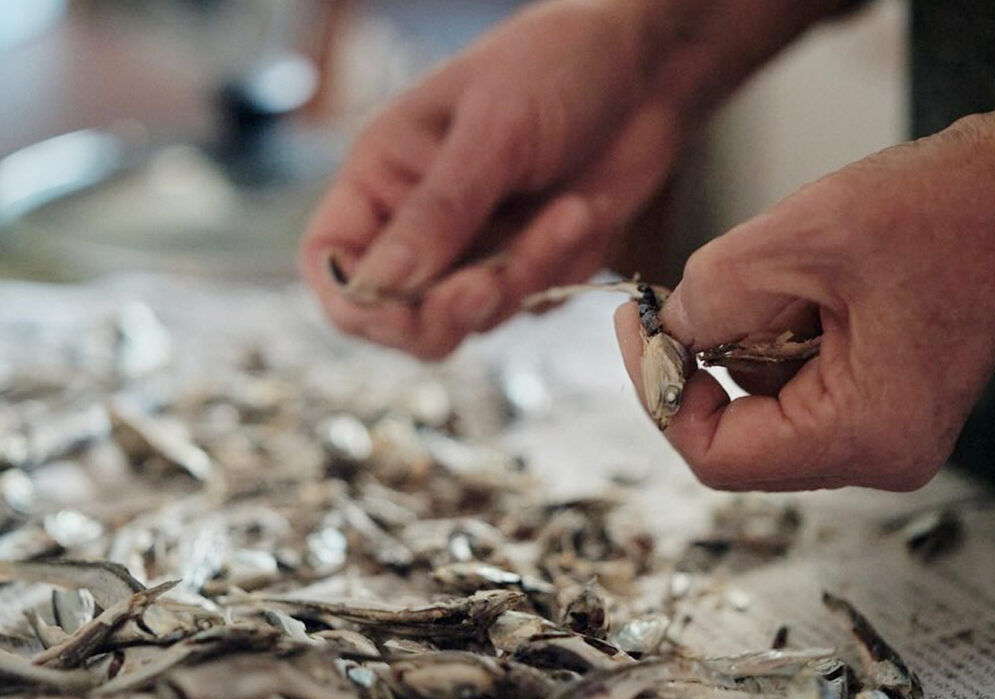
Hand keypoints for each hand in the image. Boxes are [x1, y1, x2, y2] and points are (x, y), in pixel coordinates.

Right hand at [300, 0, 684, 358]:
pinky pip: (527, 305)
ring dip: (521, 278)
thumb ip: (438, 211)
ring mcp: (473, 251)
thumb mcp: (492, 130)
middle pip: (396, 317)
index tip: (402, 307)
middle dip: (444, 313)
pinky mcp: (526, 265)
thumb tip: (380, 285)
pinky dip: (556, 272)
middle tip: (491, 284)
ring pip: (470, 318)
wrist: (646, 68)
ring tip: (569, 211)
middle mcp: (419, 223)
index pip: (330, 263)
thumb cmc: (556, 66)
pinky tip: (584, 212)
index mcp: (383, 176)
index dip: (355, 300)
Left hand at [616, 103, 994, 491]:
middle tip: (676, 297)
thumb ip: (713, 294)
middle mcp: (875, 448)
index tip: (639, 332)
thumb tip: (668, 330)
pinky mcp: (871, 396)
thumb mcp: (803, 238)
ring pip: (758, 398)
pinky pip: (787, 376)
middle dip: (702, 357)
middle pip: (737, 431)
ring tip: (789, 268)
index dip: (660, 394)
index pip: (718, 455)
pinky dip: (771, 327)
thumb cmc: (948, 212)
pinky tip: (807, 280)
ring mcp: (876, 426)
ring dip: (744, 332)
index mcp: (865, 433)